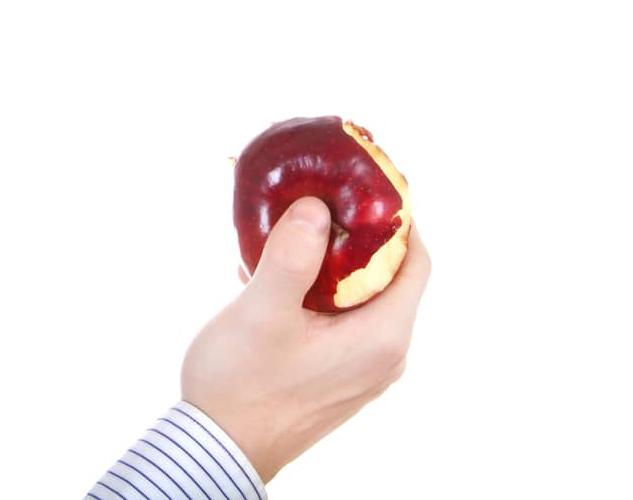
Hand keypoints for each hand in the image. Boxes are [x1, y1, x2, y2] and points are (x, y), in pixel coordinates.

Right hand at [179, 196, 430, 483]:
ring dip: (330, 260)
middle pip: (390, 275)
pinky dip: (317, 289)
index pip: (415, 260)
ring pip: (362, 296)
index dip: (398, 216)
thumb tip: (318, 208)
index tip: (365, 182)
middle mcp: (385, 355)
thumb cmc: (240, 386)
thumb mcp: (262, 312)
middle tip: (320, 198)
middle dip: (356, 233)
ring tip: (288, 231)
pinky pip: (342, 318)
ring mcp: (363, 370)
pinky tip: (272, 274)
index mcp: (382, 337)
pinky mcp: (338, 377)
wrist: (217, 450)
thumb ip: (293, 256)